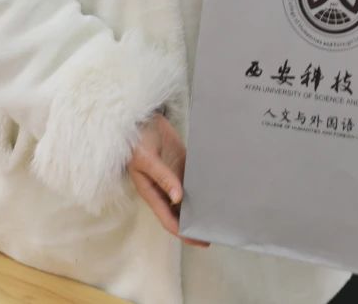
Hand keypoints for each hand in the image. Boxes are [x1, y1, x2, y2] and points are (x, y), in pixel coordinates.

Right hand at [127, 113, 207, 245]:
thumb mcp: (146, 160)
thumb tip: (178, 199)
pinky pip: (194, 178)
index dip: (184, 232)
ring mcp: (174, 176)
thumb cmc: (136, 141)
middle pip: (181, 212)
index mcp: (152, 192)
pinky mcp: (182, 163)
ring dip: (202, 204)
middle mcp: (164, 188)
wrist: (140, 117)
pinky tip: (219, 189)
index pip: (169, 219)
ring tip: (221, 213)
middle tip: (217, 229)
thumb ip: (162, 178)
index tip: (201, 241)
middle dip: (196, 222)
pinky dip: (204, 185)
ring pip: (189, 197)